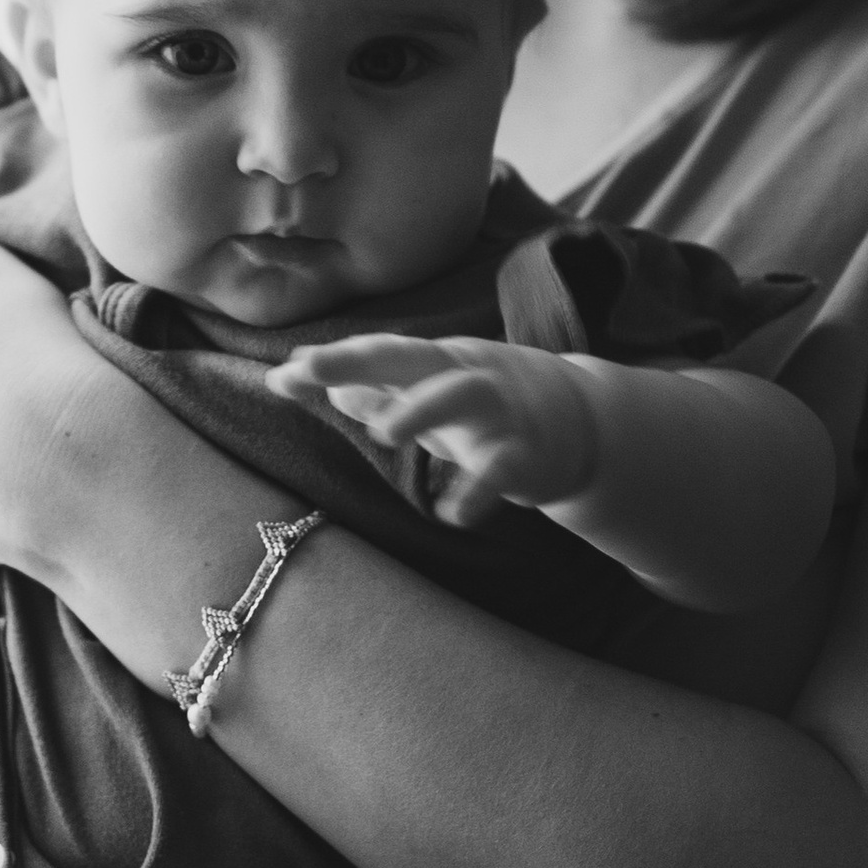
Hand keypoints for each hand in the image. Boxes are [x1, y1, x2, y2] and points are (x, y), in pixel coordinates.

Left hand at [272, 333, 597, 528]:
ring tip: (384, 431)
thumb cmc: (484, 405)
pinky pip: (503, 467)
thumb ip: (364, 384)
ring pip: (462, 393)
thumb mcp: (423, 392)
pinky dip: (479, 488)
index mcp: (434, 361)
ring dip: (422, 406)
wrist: (583, 421)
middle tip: (313, 369)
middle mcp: (463, 374)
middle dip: (361, 358)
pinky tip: (453, 514)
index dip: (332, 360)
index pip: (378, 353)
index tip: (285, 372)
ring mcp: (498, 410)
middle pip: (411, 356)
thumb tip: (294, 372)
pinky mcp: (527, 452)